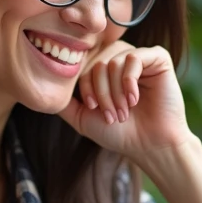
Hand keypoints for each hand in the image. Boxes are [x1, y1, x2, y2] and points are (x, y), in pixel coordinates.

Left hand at [58, 41, 193, 162]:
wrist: (150, 145)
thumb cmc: (119, 133)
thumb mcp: (82, 117)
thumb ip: (63, 102)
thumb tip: (44, 87)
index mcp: (103, 69)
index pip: (82, 63)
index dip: (84, 85)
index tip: (93, 108)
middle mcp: (120, 59)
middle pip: (97, 61)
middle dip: (100, 92)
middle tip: (111, 115)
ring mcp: (139, 57)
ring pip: (113, 61)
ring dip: (115, 91)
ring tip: (124, 111)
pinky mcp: (158, 58)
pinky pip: (134, 57)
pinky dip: (129, 81)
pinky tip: (134, 99)